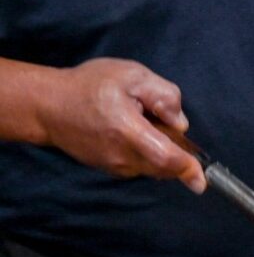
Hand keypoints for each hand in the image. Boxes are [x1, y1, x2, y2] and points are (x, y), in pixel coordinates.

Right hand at [43, 58, 205, 192]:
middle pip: (165, 166)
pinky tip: (130, 132)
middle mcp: (122, 156)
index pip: (166, 158)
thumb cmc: (90, 86)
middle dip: (175, 151)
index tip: (201, 181)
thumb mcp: (133, 75)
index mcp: (129, 131)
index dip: (187, 169)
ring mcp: (115, 166)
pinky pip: (141, 166)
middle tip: (156, 120)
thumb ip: (164, 96)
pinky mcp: (110, 169)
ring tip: (139, 123)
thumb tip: (180, 123)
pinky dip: (148, 154)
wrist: (49, 106)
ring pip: (154, 167)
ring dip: (160, 152)